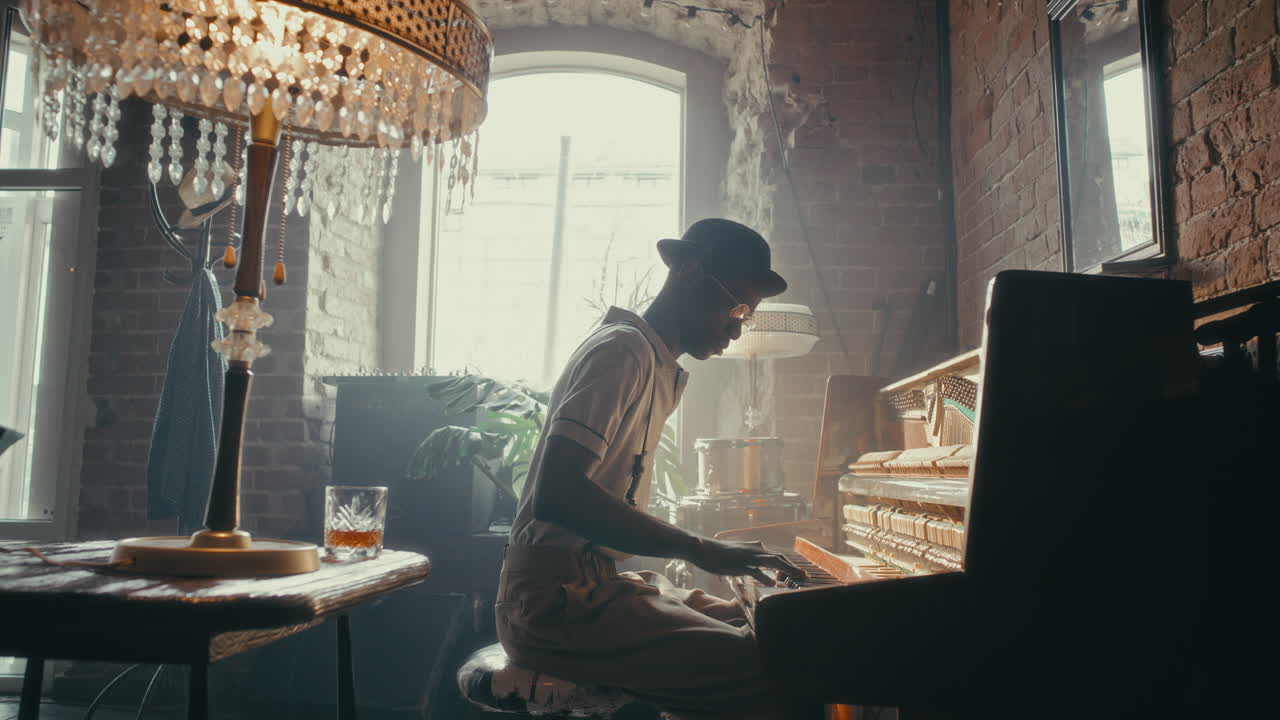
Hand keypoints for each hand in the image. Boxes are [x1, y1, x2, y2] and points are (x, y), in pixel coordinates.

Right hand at [685, 538, 807, 585]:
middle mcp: (754, 550)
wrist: (702, 548)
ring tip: (798, 578)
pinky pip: (756, 570)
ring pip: (773, 561)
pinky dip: (766, 576)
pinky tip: (773, 583)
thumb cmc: (718, 554)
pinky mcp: (739, 564)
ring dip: (788, 569)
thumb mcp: (736, 556)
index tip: (799, 574)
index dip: (789, 565)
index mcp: (755, 548)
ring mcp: (748, 557)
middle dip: (794, 567)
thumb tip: (755, 572)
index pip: (777, 556)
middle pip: (779, 558)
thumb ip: (748, 562)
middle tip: (805, 577)